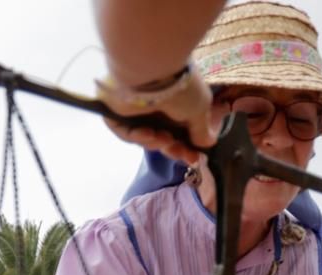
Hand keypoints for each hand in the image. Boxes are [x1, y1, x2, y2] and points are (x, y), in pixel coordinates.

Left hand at [97, 67, 215, 164]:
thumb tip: (208, 143)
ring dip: (157, 142)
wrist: (152, 70)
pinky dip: (138, 137)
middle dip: (173, 148)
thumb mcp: (199, 108)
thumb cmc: (179, 86)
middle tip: (184, 157)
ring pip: (144, 136)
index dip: (186, 144)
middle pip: (161, 134)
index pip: (177, 126)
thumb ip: (201, 128)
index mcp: (172, 97)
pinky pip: (125, 132)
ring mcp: (132, 106)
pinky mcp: (114, 110)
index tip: (195, 157)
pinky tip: (149, 134)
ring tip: (165, 139)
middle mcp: (153, 101)